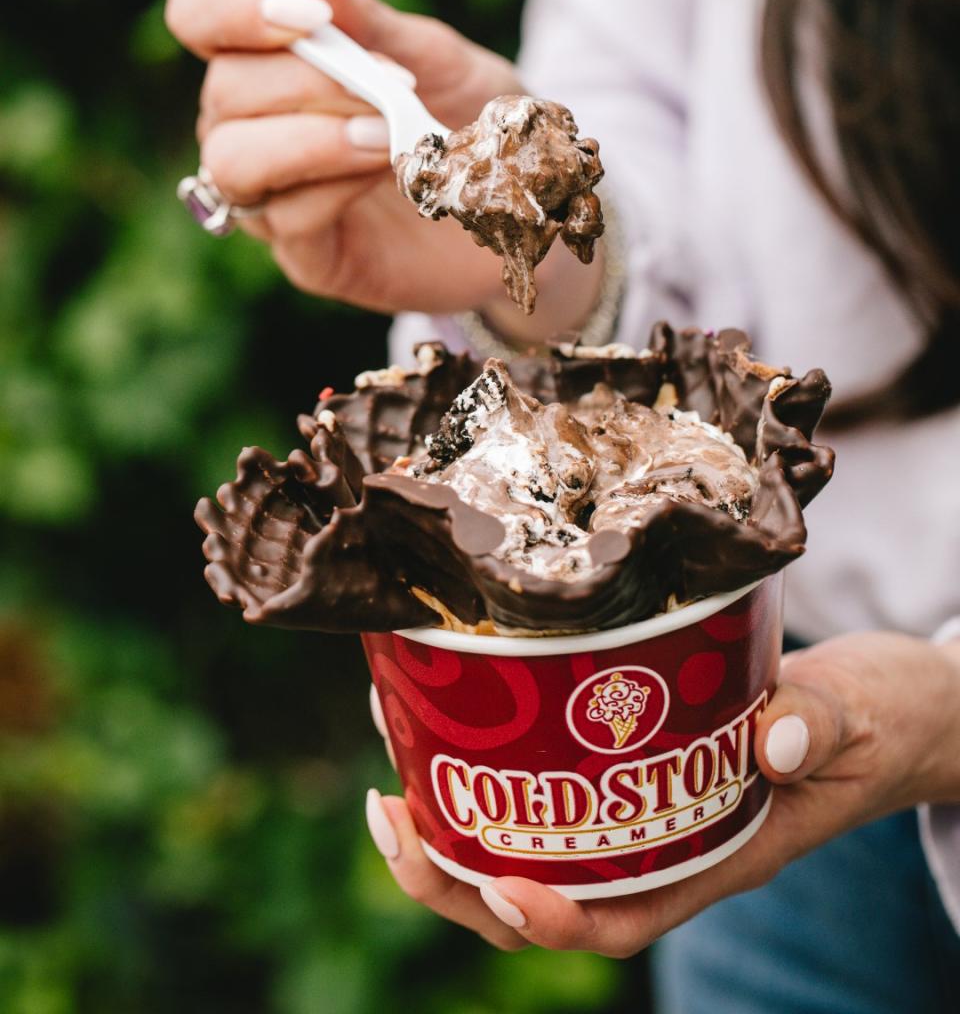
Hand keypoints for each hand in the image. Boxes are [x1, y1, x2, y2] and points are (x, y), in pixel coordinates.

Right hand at [165, 0, 600, 331]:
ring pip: (231, 161)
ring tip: (386, 133)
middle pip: (221, 93)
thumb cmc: (472, 124)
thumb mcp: (432, 58)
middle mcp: (253, 130)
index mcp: (270, 64)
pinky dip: (334, 186)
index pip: (199, 17)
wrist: (525, 208)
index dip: (233, 9)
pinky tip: (390, 171)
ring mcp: (276, 201)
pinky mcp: (310, 259)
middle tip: (390, 84)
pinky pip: (285, 220)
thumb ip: (362, 17)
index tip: (312, 14)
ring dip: (309, 138)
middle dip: (304, 80)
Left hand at [365, 631, 959, 954]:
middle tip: (390, 814)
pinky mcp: (637, 758)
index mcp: (718, 854)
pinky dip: (494, 768)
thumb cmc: (881, 723)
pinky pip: (553, 787)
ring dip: (453, 824)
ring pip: (533, 844)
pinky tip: (453, 720)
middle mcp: (668, 840)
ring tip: (394, 769)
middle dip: (455, 876)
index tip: (490, 884)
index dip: (546, 918)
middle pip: (544, 894)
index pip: (618, 917)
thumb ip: (822, 727)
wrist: (892, 707)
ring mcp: (649, 805)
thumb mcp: (861, 719)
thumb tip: (776, 737)